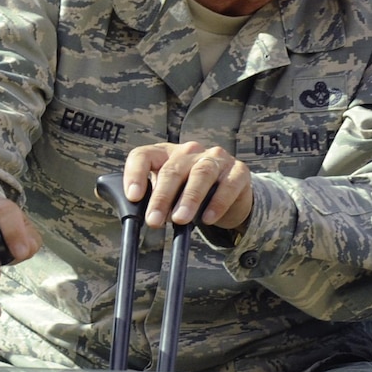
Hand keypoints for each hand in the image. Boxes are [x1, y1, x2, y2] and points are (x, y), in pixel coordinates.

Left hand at [122, 142, 253, 231]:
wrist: (228, 197)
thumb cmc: (188, 194)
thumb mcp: (167, 194)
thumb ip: (151, 199)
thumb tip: (138, 213)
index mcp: (166, 154)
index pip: (144, 156)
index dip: (135, 174)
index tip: (132, 197)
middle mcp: (190, 151)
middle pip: (173, 169)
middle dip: (162, 197)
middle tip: (154, 220)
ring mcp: (216, 158)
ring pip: (201, 174)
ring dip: (189, 198)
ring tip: (180, 219)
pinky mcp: (238, 171)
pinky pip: (228, 186)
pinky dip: (217, 203)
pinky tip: (207, 219)